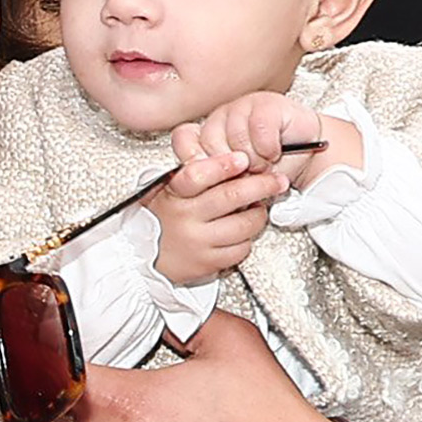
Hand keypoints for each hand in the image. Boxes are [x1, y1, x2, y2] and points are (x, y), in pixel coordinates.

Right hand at [148, 152, 286, 284]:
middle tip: (277, 181)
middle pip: (231, 197)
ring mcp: (197, 242)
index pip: (198, 175)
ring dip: (259, 214)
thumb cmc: (164, 218)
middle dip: (261, 186)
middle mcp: (185, 218)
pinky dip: (248, 238)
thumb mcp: (168, 191)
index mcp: (174, 194)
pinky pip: (241, 248)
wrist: (144, 258)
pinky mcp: (208, 263)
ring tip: (259, 207)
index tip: (242, 159)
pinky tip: (244, 230)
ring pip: (243, 225)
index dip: (223, 165)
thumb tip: (233, 158)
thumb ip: (194, 174)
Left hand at [175, 94, 361, 188]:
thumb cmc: (272, 166)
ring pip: (235, 137)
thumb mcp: (238, 182)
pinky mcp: (265, 102)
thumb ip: (216, 180)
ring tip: (264, 163)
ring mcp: (241, 106)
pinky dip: (269, 148)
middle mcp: (220, 117)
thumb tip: (197, 188)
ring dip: (254, 159)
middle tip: (247, 174)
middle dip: (231, 168)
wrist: (307, 154)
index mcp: (208, 134)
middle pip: (209, 142)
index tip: (213, 179)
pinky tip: (275, 151)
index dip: (195, 162)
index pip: (182, 140)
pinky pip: (259, 130)